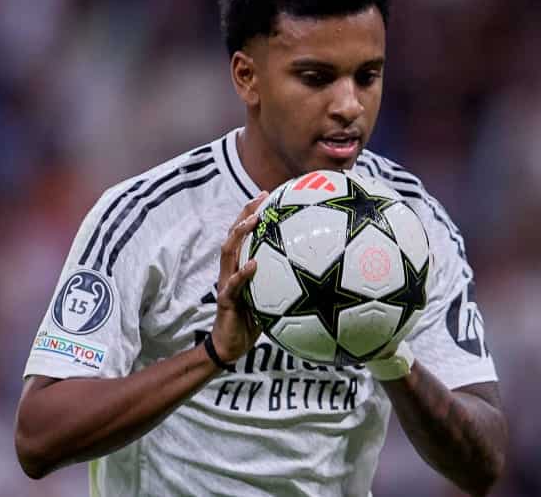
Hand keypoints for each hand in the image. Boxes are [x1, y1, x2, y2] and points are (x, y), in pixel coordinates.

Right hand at [211, 191, 267, 361]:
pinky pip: (233, 284)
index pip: (244, 233)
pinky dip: (243, 273)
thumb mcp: (270, 297)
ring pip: (228, 252)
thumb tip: (315, 272)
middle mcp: (230, 270)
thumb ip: (282, 282)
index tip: (268, 194)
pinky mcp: (225, 299)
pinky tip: (254, 264)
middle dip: (245, 213)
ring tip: (253, 221)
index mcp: (240, 266)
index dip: (252, 212)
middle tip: (261, 198)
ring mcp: (225, 282)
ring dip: (240, 234)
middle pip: (234, 234)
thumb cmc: (253, 321)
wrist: (231, 345)